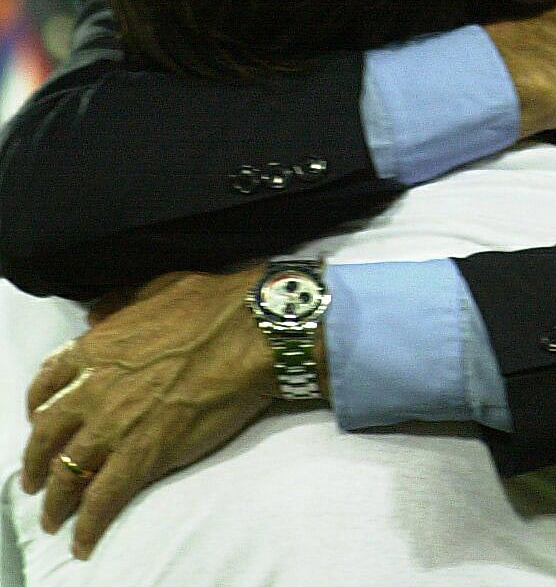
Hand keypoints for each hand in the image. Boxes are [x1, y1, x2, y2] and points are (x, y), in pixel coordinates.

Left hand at [21, 267, 280, 558]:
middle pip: (45, 434)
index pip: (47, 383)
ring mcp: (114, 424)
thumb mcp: (156, 288)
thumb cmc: (212, 304)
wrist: (249, 331)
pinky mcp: (143, 455)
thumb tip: (95, 313)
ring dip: (56, 500)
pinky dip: (89, 524)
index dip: (38, 407)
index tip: (39, 422)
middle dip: (35, 461)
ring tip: (54, 518)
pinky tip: (84, 540)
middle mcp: (94, 387)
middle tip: (35, 481)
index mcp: (96, 347)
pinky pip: (103, 498)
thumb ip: (120, 303)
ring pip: (67, 473)